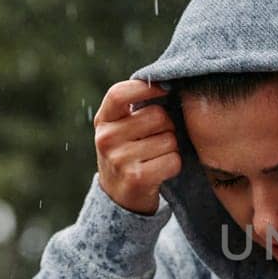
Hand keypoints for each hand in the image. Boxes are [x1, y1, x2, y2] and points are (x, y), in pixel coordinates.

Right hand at [93, 80, 181, 214]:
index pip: (120, 93)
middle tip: (157, 140)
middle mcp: (106, 138)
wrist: (119, 197)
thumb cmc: (129, 153)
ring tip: (156, 157)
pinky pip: (173, 160)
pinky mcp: (136, 178)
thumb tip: (169, 81)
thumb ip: (136, 107)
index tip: (164, 89)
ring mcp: (119, 159)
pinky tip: (160, 171)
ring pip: (169, 139)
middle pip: (158, 116)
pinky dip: (174, 166)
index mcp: (103, 120)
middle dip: (167, 127)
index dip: (146, 88)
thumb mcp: (122, 128)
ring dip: (172, 149)